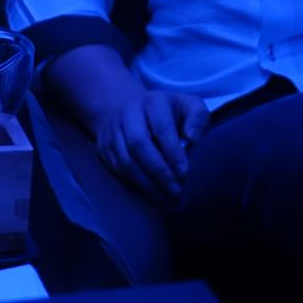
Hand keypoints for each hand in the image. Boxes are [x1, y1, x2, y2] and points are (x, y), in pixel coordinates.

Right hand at [93, 89, 211, 206]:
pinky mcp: (104, 148)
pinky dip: (135, 185)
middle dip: (159, 172)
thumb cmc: (169, 112)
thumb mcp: (189, 106)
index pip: (161, 128)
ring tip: (166, 200)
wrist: (128, 108)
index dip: (172, 152)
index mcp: (153, 102)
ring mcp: (113, 132)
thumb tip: (193, 140)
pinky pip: (118, 170)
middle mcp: (129, 114)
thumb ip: (197, 119)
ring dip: (147, 184)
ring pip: (126, 161)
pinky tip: (152, 195)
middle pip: (139, 145)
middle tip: (176, 192)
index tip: (184, 174)